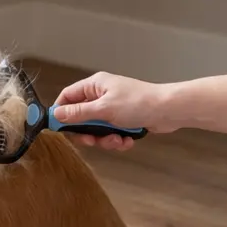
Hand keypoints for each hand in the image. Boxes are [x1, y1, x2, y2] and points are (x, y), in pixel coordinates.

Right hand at [52, 72, 179, 150]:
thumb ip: (78, 113)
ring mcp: (112, 109)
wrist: (169, 110)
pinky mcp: (123, 120)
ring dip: (104, 139)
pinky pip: (111, 133)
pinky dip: (117, 140)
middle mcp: (101, 96)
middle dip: (87, 133)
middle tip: (92, 141)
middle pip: (80, 118)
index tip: (60, 129)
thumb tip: (56, 115)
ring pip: (96, 129)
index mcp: (95, 86)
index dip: (61, 113)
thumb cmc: (138, 103)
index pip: (67, 97)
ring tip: (117, 140)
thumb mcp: (104, 109)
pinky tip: (127, 140)